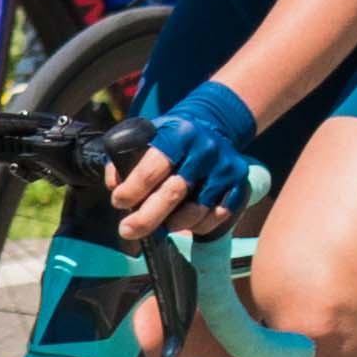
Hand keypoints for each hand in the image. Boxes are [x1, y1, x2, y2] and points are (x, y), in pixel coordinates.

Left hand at [104, 74, 270, 241]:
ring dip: (172, 224)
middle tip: (127, 231)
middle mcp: (205, 151)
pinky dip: (197, 225)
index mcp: (179, 135)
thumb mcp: (148, 134)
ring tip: (160, 224)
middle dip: (146, 218)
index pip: (151, 169)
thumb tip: (115, 186)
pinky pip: (215, 217)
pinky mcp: (240, 185)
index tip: (118, 202)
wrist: (213, 125)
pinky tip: (185, 221)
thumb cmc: (173, 136)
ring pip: (195, 212)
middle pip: (172, 194)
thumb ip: (127, 157)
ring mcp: (225, 169)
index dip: (131, 190)